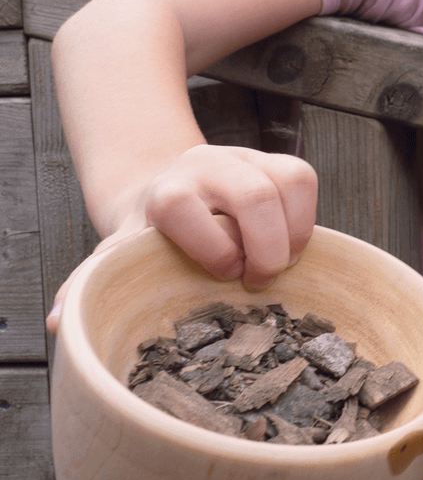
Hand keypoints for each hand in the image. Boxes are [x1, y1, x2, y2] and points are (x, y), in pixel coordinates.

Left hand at [46, 145, 317, 332]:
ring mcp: (245, 158)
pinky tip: (289, 243)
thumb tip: (60, 321)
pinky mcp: (278, 160)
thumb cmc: (151, 236)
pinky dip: (305, 220)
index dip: (212, 249)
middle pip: (252, 196)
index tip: (222, 275)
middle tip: (258, 280)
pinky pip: (305, 180)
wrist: (168, 188)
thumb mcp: (121, 255)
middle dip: (265, 248)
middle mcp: (206, 165)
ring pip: (287, 183)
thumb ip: (94, 282)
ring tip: (277, 263)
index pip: (184, 208)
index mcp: (165, 192)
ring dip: (290, 235)